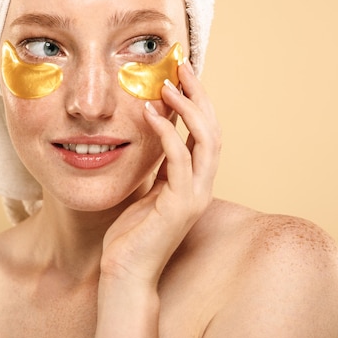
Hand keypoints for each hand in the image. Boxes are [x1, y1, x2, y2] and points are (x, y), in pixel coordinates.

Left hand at [100, 60, 220, 284]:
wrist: (125, 270)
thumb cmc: (131, 232)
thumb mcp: (146, 188)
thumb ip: (155, 164)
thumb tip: (150, 134)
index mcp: (192, 180)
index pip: (203, 132)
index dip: (196, 101)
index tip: (179, 74)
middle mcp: (200, 185)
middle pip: (213, 129)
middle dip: (199, 95)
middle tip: (181, 66)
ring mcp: (194, 195)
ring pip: (206, 141)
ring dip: (189, 108)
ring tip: (169, 83)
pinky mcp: (180, 206)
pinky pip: (179, 160)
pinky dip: (168, 133)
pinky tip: (151, 113)